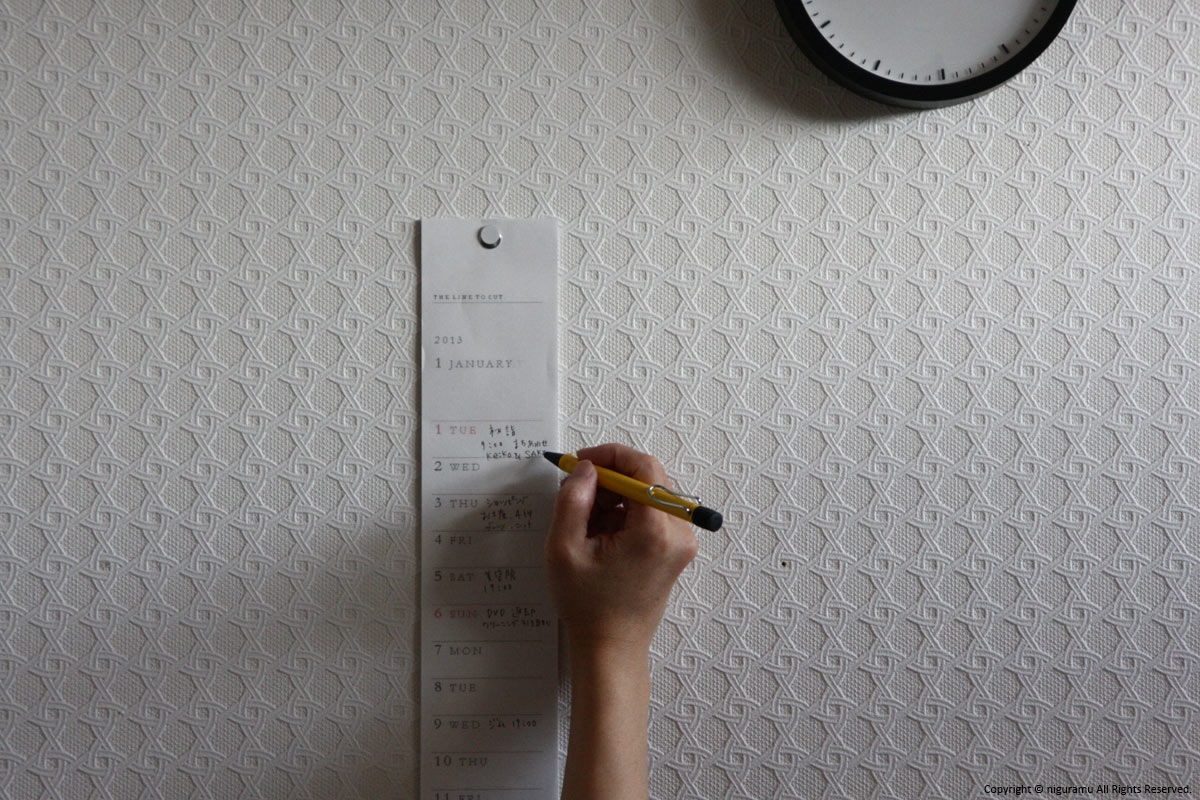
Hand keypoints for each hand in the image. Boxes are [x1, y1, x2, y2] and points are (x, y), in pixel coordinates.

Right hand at [544, 444, 698, 654]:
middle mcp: (678, 533)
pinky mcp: (676, 549)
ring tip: (587, 522)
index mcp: (655, 531)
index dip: (611, 456)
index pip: (644, 467)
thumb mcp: (564, 548)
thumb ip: (573, 500)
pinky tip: (602, 533)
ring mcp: (682, 542)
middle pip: (649, 478)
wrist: (611, 648)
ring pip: (649, 493)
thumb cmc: (588, 606)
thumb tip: (586, 469)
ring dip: (617, 496)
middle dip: (611, 478)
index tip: (582, 462)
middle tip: (577, 493)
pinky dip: (626, 512)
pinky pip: (653, 512)